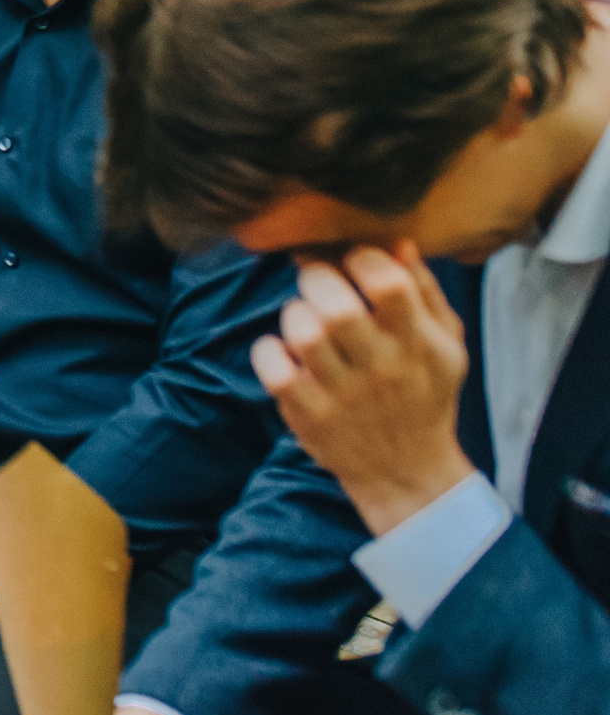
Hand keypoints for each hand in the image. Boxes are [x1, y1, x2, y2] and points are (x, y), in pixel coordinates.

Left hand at [252, 242, 474, 535]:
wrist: (407, 472)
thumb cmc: (423, 393)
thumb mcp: (445, 345)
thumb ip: (424, 292)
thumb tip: (398, 242)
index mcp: (419, 345)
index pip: (388, 285)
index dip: (363, 258)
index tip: (354, 261)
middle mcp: (382, 369)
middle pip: (336, 306)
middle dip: (318, 278)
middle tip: (317, 282)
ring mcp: (343, 395)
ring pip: (302, 332)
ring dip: (295, 312)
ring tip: (305, 318)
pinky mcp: (308, 415)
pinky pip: (273, 367)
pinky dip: (269, 349)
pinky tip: (284, 350)